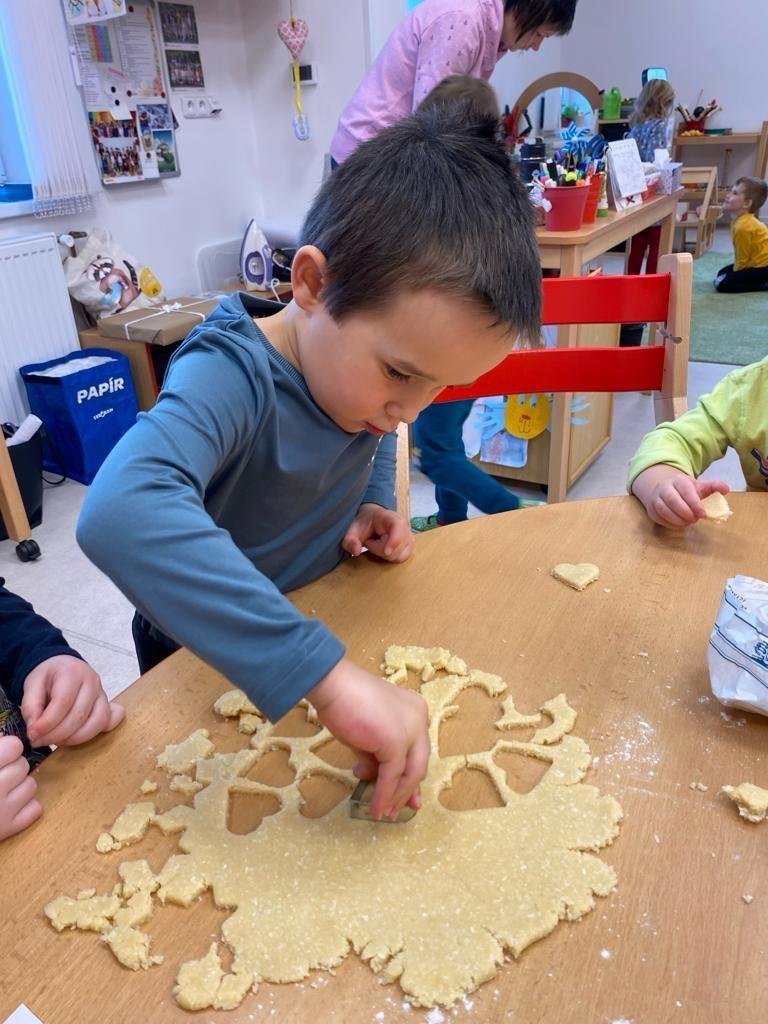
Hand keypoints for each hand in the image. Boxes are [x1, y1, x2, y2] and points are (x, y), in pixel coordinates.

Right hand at [0, 735, 41, 840]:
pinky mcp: (9, 829)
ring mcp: (3, 811)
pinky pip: (35, 808)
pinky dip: (26, 806)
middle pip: (23, 765)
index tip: (2, 754)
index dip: (9, 748)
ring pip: (31, 785)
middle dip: (13, 767)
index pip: (14, 746)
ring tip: (2, 791)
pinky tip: (10, 806)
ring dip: (20, 786)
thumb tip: (4, 737)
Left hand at [21, 655, 124, 747]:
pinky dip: (94, 733)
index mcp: (71, 671)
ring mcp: (102, 693)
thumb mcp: (31, 685)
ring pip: (98, 721)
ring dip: (75, 738)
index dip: (47, 723)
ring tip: (57, 740)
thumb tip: (35, 731)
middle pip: (79, 715)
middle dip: (57, 734)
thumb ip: (30, 707)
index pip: (63, 702)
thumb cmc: (48, 676)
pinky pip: (107, 722)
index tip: (33, 734)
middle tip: (39, 740)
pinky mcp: (107, 705)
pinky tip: (76, 736)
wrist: (63, 667)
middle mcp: (92, 681)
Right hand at [308, 657, 429, 820]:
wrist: (333, 685)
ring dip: (396, 796)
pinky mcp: (396, 742)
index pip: (417, 749)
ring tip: (384, 813)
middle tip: (400, 809)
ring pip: (410, 772)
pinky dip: (384, 794)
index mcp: (415, 710)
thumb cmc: (344, 701)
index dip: (411, 774)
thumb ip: (375, 753)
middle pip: (419, 762)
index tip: (407, 795)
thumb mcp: (366, 732)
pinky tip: (377, 808)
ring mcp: (410, 730)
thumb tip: (374, 776)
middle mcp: (419, 718)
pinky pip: (392, 776)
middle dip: (409, 789)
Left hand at [342, 503, 413, 562]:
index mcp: (393, 518)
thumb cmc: (365, 523)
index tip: (386, 552)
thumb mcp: (353, 529)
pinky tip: (383, 550)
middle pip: (396, 549)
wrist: (372, 520)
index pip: (399, 528)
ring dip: (383, 554)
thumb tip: (356, 552)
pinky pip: (400, 559)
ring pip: (398, 556)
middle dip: (379, 549)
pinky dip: (389, 557)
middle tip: (370, 540)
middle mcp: (406, 528)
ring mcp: (409, 539)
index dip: (394, 541)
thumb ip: (350, 540)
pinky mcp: (408, 548)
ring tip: (377, 544)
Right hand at [632, 464, 729, 528]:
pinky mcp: (652, 510)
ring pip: (664, 510)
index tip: (703, 514)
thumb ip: (713, 486)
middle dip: (686, 513)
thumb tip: (726, 489)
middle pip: (673, 500)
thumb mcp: (699, 486)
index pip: (686, 491)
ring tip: (689, 522)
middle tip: (696, 519)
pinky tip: (680, 524)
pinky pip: (660, 518)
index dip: (695, 503)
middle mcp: (664, 488)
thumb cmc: (686, 490)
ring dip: (678, 520)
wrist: (664, 488)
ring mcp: (656, 499)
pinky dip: (672, 524)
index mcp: (678, 481)